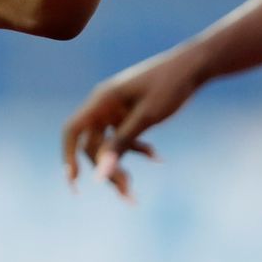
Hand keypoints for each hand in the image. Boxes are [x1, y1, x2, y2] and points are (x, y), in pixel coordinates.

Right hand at [61, 52, 201, 200]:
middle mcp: (103, 105)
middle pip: (93, 143)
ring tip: (135, 189)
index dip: (68, 155)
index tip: (74, 181)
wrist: (193, 66)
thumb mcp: (147, 118)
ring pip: (107, 144)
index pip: (72, 130)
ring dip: (119, 164)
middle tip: (127, 194)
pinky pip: (123, 137)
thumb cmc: (170, 87)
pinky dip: (136, 150)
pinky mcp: (128, 113)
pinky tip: (156, 157)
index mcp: (101, 100)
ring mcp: (115, 109)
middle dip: (106, 169)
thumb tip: (100, 173)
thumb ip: (122, 145)